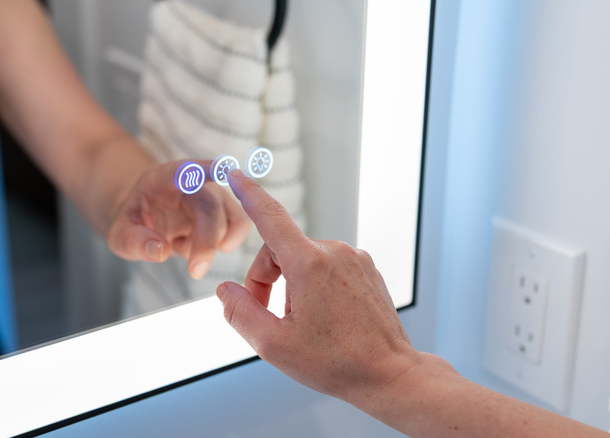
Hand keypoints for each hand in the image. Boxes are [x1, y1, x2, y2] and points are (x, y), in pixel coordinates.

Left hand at [107, 160, 249, 278]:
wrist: (147, 218)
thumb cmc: (135, 222)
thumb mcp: (120, 235)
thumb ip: (134, 241)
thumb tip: (160, 250)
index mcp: (163, 179)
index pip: (185, 170)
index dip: (206, 168)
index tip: (224, 168)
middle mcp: (194, 182)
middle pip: (210, 206)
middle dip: (206, 242)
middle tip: (195, 272)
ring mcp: (214, 194)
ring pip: (228, 219)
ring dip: (210, 245)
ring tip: (182, 246)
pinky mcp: (226, 209)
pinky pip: (239, 227)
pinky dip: (224, 244)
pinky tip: (199, 248)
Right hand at [216, 169, 418, 404]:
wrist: (389, 374)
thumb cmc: (335, 362)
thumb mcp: (273, 345)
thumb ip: (240, 313)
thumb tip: (225, 291)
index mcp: (309, 264)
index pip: (271, 217)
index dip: (249, 194)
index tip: (236, 174)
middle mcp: (334, 252)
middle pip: (280, 250)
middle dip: (265, 279)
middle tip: (267, 318)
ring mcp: (354, 258)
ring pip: (303, 260)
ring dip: (290, 284)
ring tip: (300, 323)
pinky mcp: (366, 268)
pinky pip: (326, 266)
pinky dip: (314, 284)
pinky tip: (322, 317)